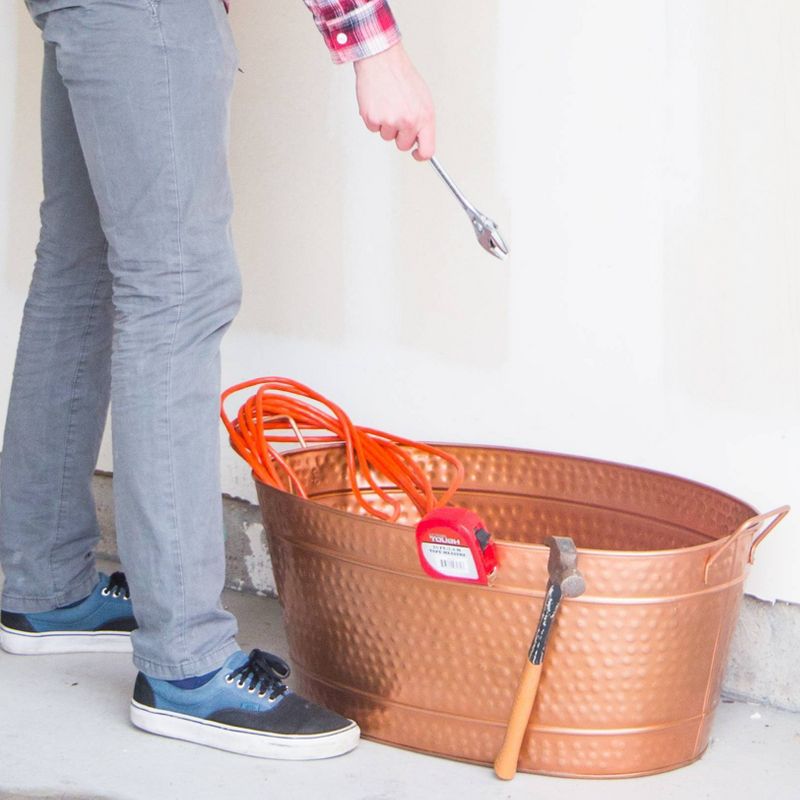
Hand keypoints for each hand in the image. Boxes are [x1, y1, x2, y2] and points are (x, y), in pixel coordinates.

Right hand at [353, 42, 434, 160]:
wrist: (382, 59)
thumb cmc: (401, 76)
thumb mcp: (423, 98)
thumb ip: (423, 121)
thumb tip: (421, 139)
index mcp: (425, 117)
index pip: (427, 150)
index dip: (420, 155)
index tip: (416, 154)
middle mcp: (409, 121)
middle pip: (403, 146)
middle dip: (399, 134)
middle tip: (397, 114)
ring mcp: (390, 121)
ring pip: (387, 137)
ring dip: (386, 124)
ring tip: (387, 104)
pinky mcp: (373, 118)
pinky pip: (373, 129)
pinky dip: (374, 118)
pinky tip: (377, 102)